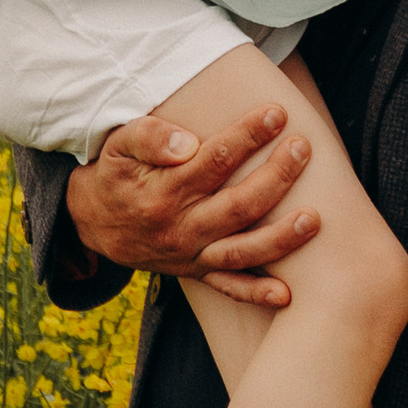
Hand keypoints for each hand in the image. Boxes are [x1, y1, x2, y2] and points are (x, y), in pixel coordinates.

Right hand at [63, 107, 320, 307]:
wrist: (93, 221)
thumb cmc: (116, 172)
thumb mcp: (120, 145)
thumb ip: (150, 137)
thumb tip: (188, 142)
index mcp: (163, 192)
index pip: (214, 160)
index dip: (247, 135)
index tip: (277, 113)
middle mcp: (179, 227)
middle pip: (237, 205)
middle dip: (276, 177)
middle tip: (303, 148)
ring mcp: (190, 254)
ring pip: (240, 250)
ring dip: (280, 238)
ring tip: (314, 218)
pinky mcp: (195, 271)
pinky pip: (228, 287)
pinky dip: (256, 293)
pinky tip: (287, 293)